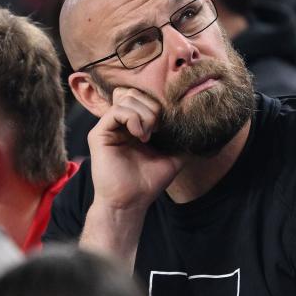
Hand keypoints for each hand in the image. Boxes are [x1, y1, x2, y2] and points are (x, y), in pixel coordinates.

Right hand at [87, 87, 182, 212]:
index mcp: (133, 126)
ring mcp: (108, 128)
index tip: (166, 125)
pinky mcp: (99, 134)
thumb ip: (180, 140)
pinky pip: (116, 111)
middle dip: (152, 108)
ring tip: (148, 135)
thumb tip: (197, 126)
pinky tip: (141, 135)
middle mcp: (119, 124)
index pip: (142, 97)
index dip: (157, 105)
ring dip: (144, 114)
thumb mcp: (172, 157)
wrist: (131, 202)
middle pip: (134, 93)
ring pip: (126, 98)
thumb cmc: (148, 183)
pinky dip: (133, 118)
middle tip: (158, 130)